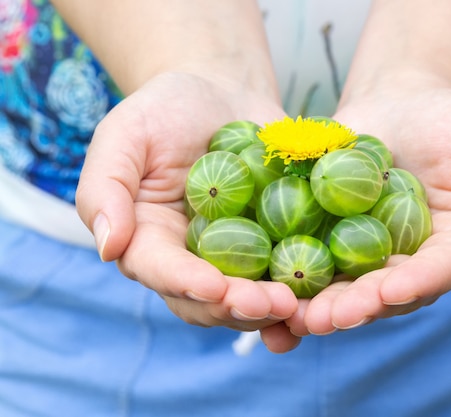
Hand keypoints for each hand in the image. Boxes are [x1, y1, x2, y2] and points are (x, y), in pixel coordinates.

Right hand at [76, 72, 300, 352]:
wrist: (221, 93)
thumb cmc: (166, 109)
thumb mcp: (126, 135)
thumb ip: (106, 187)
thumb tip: (108, 247)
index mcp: (149, 240)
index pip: (161, 271)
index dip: (187, 283)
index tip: (216, 286)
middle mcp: (190, 260)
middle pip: (209, 299)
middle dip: (239, 306)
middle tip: (273, 304)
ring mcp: (235, 256)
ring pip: (249, 297)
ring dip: (273, 308)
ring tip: (300, 305)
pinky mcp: (272, 245)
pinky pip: (285, 272)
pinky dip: (303, 290)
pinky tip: (325, 294)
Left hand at [288, 79, 450, 335]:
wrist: (400, 105)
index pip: (439, 272)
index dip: (418, 283)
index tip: (392, 290)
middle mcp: (410, 265)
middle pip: (385, 293)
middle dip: (357, 307)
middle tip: (327, 317)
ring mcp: (367, 258)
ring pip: (344, 289)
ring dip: (317, 306)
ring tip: (291, 316)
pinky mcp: (328, 242)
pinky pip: (310, 264)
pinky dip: (288, 283)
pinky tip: (262, 294)